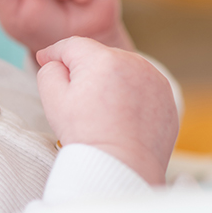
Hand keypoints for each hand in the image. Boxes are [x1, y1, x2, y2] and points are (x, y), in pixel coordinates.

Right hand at [36, 36, 178, 184]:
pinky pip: (141, 85)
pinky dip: (130, 93)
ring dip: (109, 79)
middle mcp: (133, 62)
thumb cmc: (86, 134)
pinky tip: (119, 113)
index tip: (45, 60)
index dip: (55, 52)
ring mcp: (154, 79)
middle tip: (73, 94)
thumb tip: (57, 62)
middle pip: (98, 56)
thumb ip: (49, 69)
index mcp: (103, 59)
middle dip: (84, 69)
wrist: (122, 167)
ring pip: (121, 69)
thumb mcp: (53, 99)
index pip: (73, 45)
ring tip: (99, 106)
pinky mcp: (166, 96)